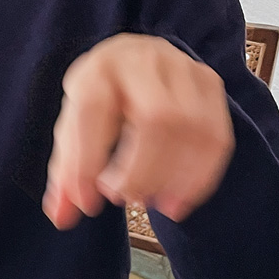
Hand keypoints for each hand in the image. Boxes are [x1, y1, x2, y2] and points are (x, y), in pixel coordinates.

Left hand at [44, 34, 234, 228]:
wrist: (134, 67)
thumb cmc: (101, 107)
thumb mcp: (75, 135)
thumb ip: (66, 177)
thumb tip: (62, 218)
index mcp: (99, 69)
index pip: (93, 109)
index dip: (88, 163)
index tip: (88, 203)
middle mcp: (143, 60)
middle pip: (157, 117)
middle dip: (142, 172)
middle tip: (126, 198)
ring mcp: (182, 68)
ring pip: (192, 128)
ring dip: (173, 179)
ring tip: (153, 203)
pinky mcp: (208, 84)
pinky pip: (216, 137)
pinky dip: (199, 179)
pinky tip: (178, 202)